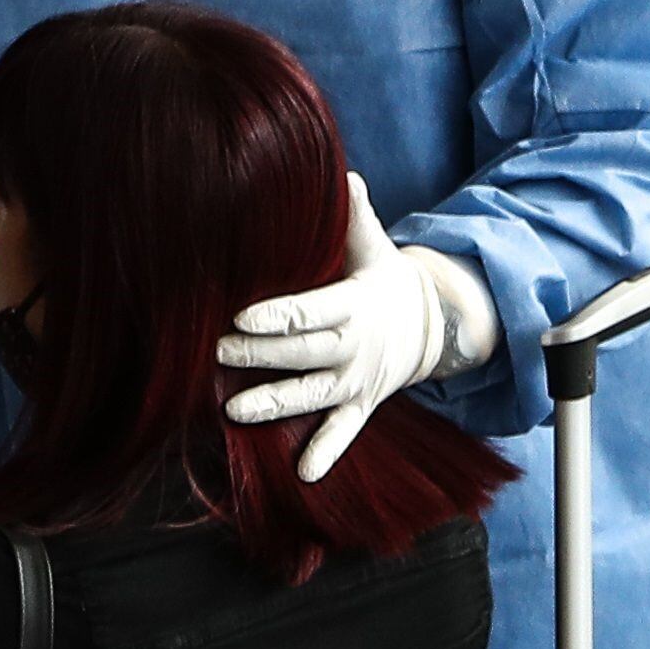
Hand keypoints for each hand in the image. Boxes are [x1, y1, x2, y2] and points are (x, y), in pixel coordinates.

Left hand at [217, 175, 494, 480]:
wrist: (430, 325)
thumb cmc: (383, 279)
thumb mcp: (375, 246)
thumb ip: (357, 215)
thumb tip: (347, 174)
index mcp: (354, 304)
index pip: (311, 309)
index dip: (277, 314)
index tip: (240, 314)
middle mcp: (355, 347)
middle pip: (304, 354)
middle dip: (261, 354)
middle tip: (219, 351)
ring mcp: (358, 381)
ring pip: (313, 396)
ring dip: (276, 404)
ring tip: (234, 411)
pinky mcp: (361, 406)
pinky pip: (344, 433)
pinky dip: (328, 453)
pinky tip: (304, 474)